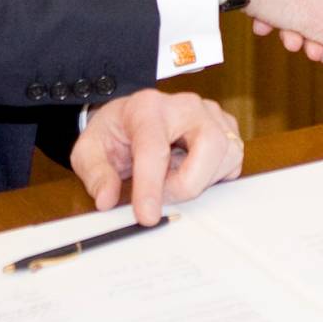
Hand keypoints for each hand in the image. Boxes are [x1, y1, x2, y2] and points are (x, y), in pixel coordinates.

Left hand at [69, 88, 242, 222]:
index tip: (147, 216)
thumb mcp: (89, 150)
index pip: (154, 148)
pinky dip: (214, 176)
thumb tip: (107, 198)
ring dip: (202, 179)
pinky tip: (190, 171)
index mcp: (147, 107)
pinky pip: (233, 160)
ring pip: (228, 153)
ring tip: (173, 178)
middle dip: (190, 182)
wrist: (131, 118)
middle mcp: (185, 105)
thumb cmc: (115, 132)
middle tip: (166, 195)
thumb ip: (95, 173)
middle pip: (210, 143)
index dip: (151, 186)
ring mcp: (210, 114)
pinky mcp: (226, 128)